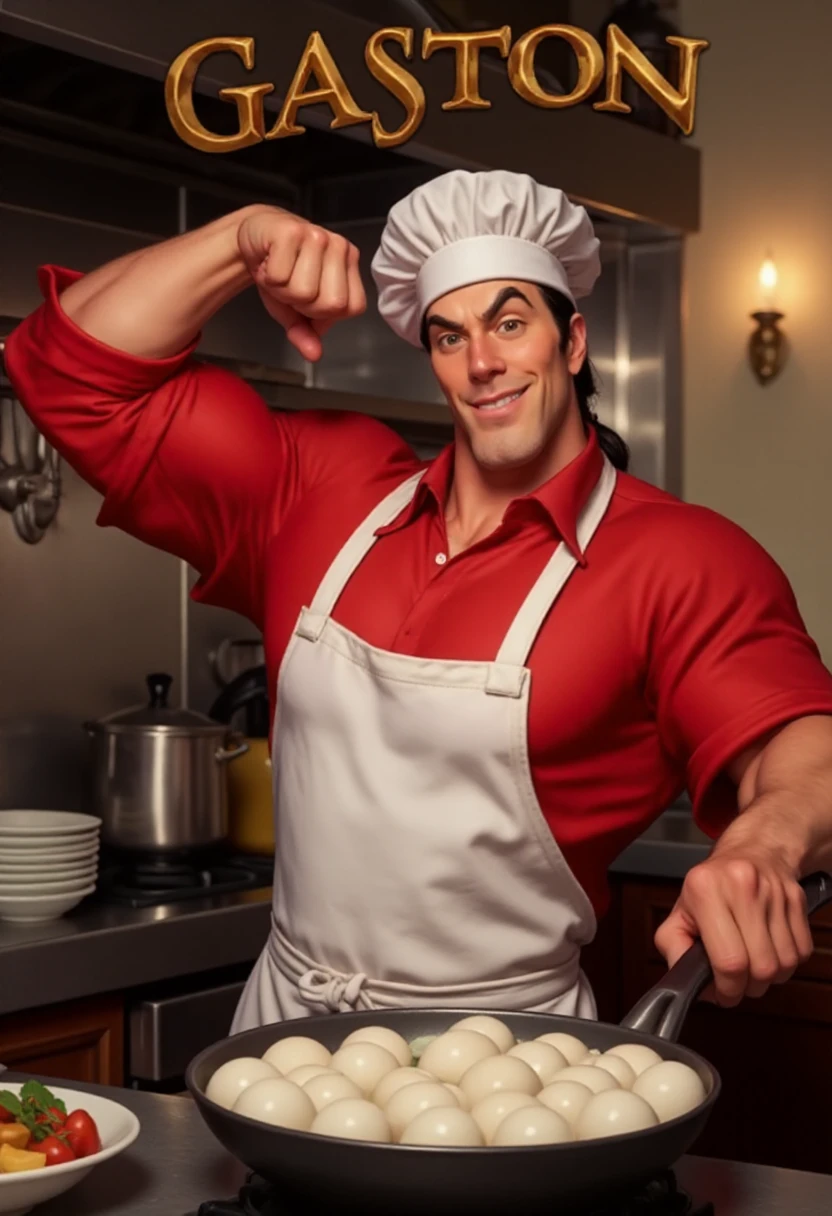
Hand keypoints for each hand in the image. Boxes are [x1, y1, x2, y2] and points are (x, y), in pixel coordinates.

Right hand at [237, 208, 365, 361]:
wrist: (255, 236)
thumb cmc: (281, 269)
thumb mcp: (295, 308)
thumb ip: (307, 333)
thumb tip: (314, 354)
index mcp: (350, 264)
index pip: (350, 309)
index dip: (323, 314)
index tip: (307, 297)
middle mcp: (340, 247)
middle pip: (330, 304)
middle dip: (303, 304)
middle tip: (291, 284)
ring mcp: (318, 236)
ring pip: (304, 292)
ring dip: (282, 290)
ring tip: (280, 271)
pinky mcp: (291, 231)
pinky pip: (280, 277)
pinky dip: (268, 277)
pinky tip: (269, 261)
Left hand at [654, 850, 813, 1005]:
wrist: (755, 849)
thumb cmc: (713, 886)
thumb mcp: (681, 910)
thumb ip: (674, 947)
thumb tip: (688, 982)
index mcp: (705, 889)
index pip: (729, 961)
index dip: (727, 989)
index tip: (722, 993)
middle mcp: (742, 887)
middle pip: (761, 968)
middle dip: (749, 987)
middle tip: (738, 982)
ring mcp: (774, 892)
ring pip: (785, 965)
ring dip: (770, 977)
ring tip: (753, 964)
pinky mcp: (798, 900)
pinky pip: (803, 952)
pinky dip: (788, 962)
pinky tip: (771, 950)